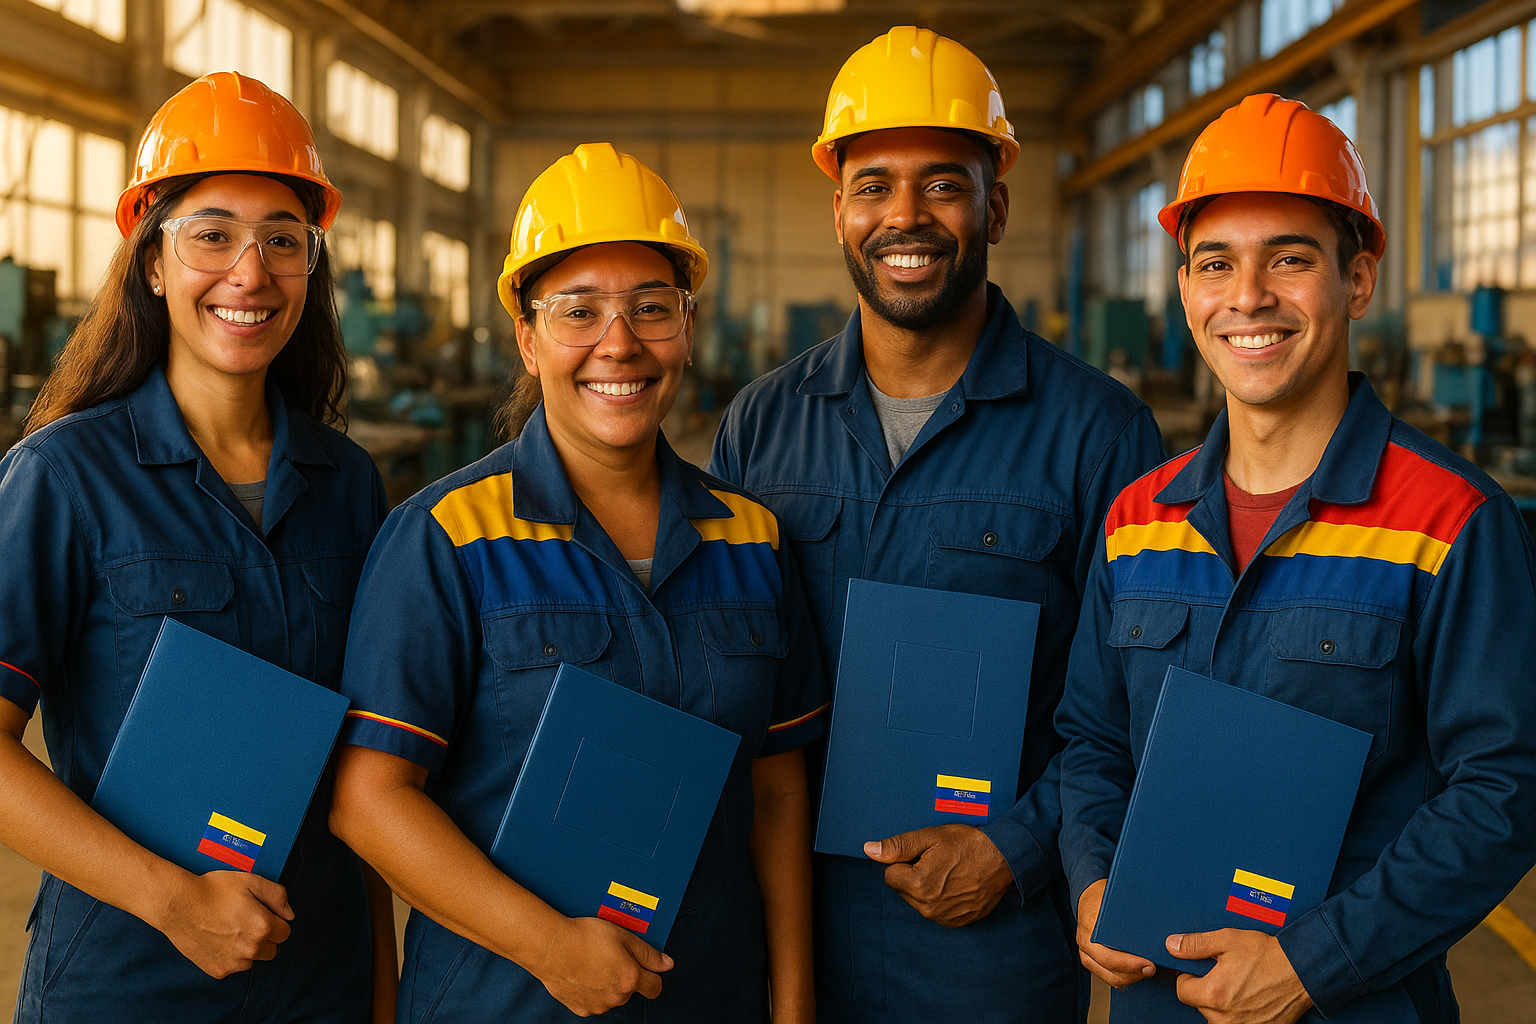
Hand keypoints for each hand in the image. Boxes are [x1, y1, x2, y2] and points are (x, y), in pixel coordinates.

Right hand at [156, 869, 293, 977]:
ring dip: (248, 949)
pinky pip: (234, 966)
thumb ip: (277, 896)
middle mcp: (251, 949)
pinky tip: (218, 939)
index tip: (261, 914)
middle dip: (264, 937)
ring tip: (230, 930)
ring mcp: (234, 963)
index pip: (285, 932)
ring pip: (253, 959)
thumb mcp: (251, 881)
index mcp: (263, 926)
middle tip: (245, 921)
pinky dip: (230, 957)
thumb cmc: (214, 889)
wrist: (178, 904)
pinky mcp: (218, 970)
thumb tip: (290, 915)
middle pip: (272, 949)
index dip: (275, 921)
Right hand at [534, 916, 673, 1016]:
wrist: (550, 947)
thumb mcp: (623, 936)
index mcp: (630, 979)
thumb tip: (667, 964)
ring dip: (608, 984)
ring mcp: (597, 1005)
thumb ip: (648, 953)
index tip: (645, 966)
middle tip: (610, 955)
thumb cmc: (584, 937)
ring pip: (611, 996)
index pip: (655, 987)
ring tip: (593, 962)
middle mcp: (616, 997)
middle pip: (631, 990)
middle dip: (626, 975)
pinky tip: (583, 973)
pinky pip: (593, 1001)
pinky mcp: (580, 1008)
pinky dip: (591, 991)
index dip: (652, 975)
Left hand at [863, 824, 1012, 926]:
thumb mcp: (930, 837)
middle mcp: (929, 907)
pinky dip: (941, 899)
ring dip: (926, 888)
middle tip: (937, 861)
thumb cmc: (968, 844)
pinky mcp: (957, 922)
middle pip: (903, 890)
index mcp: (918, 885)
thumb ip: (897, 846)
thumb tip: (869, 850)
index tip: (922, 855)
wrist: (1004, 859)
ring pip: (919, 901)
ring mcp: (944, 918)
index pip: (890, 875)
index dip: (904, 862)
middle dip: (913, 876)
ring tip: (948, 872)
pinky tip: (955, 885)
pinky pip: (936, 911)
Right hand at [1075, 879, 1155, 987]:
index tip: (1150, 964)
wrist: (1087, 895)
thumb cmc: (1102, 895)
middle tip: (1153, 969)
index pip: (1109, 957)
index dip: (1130, 964)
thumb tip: (1155, 926)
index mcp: (1089, 931)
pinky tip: (1138, 974)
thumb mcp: (1114, 897)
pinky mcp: (1092, 960)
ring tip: (1148, 972)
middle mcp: (1085, 946)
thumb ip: (1129, 913)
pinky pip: (1109, 976)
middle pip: (1111, 972)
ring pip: (1111, 978)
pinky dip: (1125, 978)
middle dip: (1135, 974)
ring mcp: (1087, 955)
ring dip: (1132, 978)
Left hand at [1168, 928, 1312, 1023]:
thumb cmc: (1267, 955)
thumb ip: (1195, 944)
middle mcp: (1224, 1017)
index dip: (1189, 978)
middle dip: (1207, 990)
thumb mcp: (1227, 940)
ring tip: (1240, 986)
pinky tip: (1249, 999)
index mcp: (1213, 994)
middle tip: (1226, 975)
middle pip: (1200, 1005)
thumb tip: (1171, 946)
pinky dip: (1239, 1014)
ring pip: (1216, 1018)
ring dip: (1222, 1005)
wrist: (1302, 971)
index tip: (1201, 971)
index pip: (1182, 991)